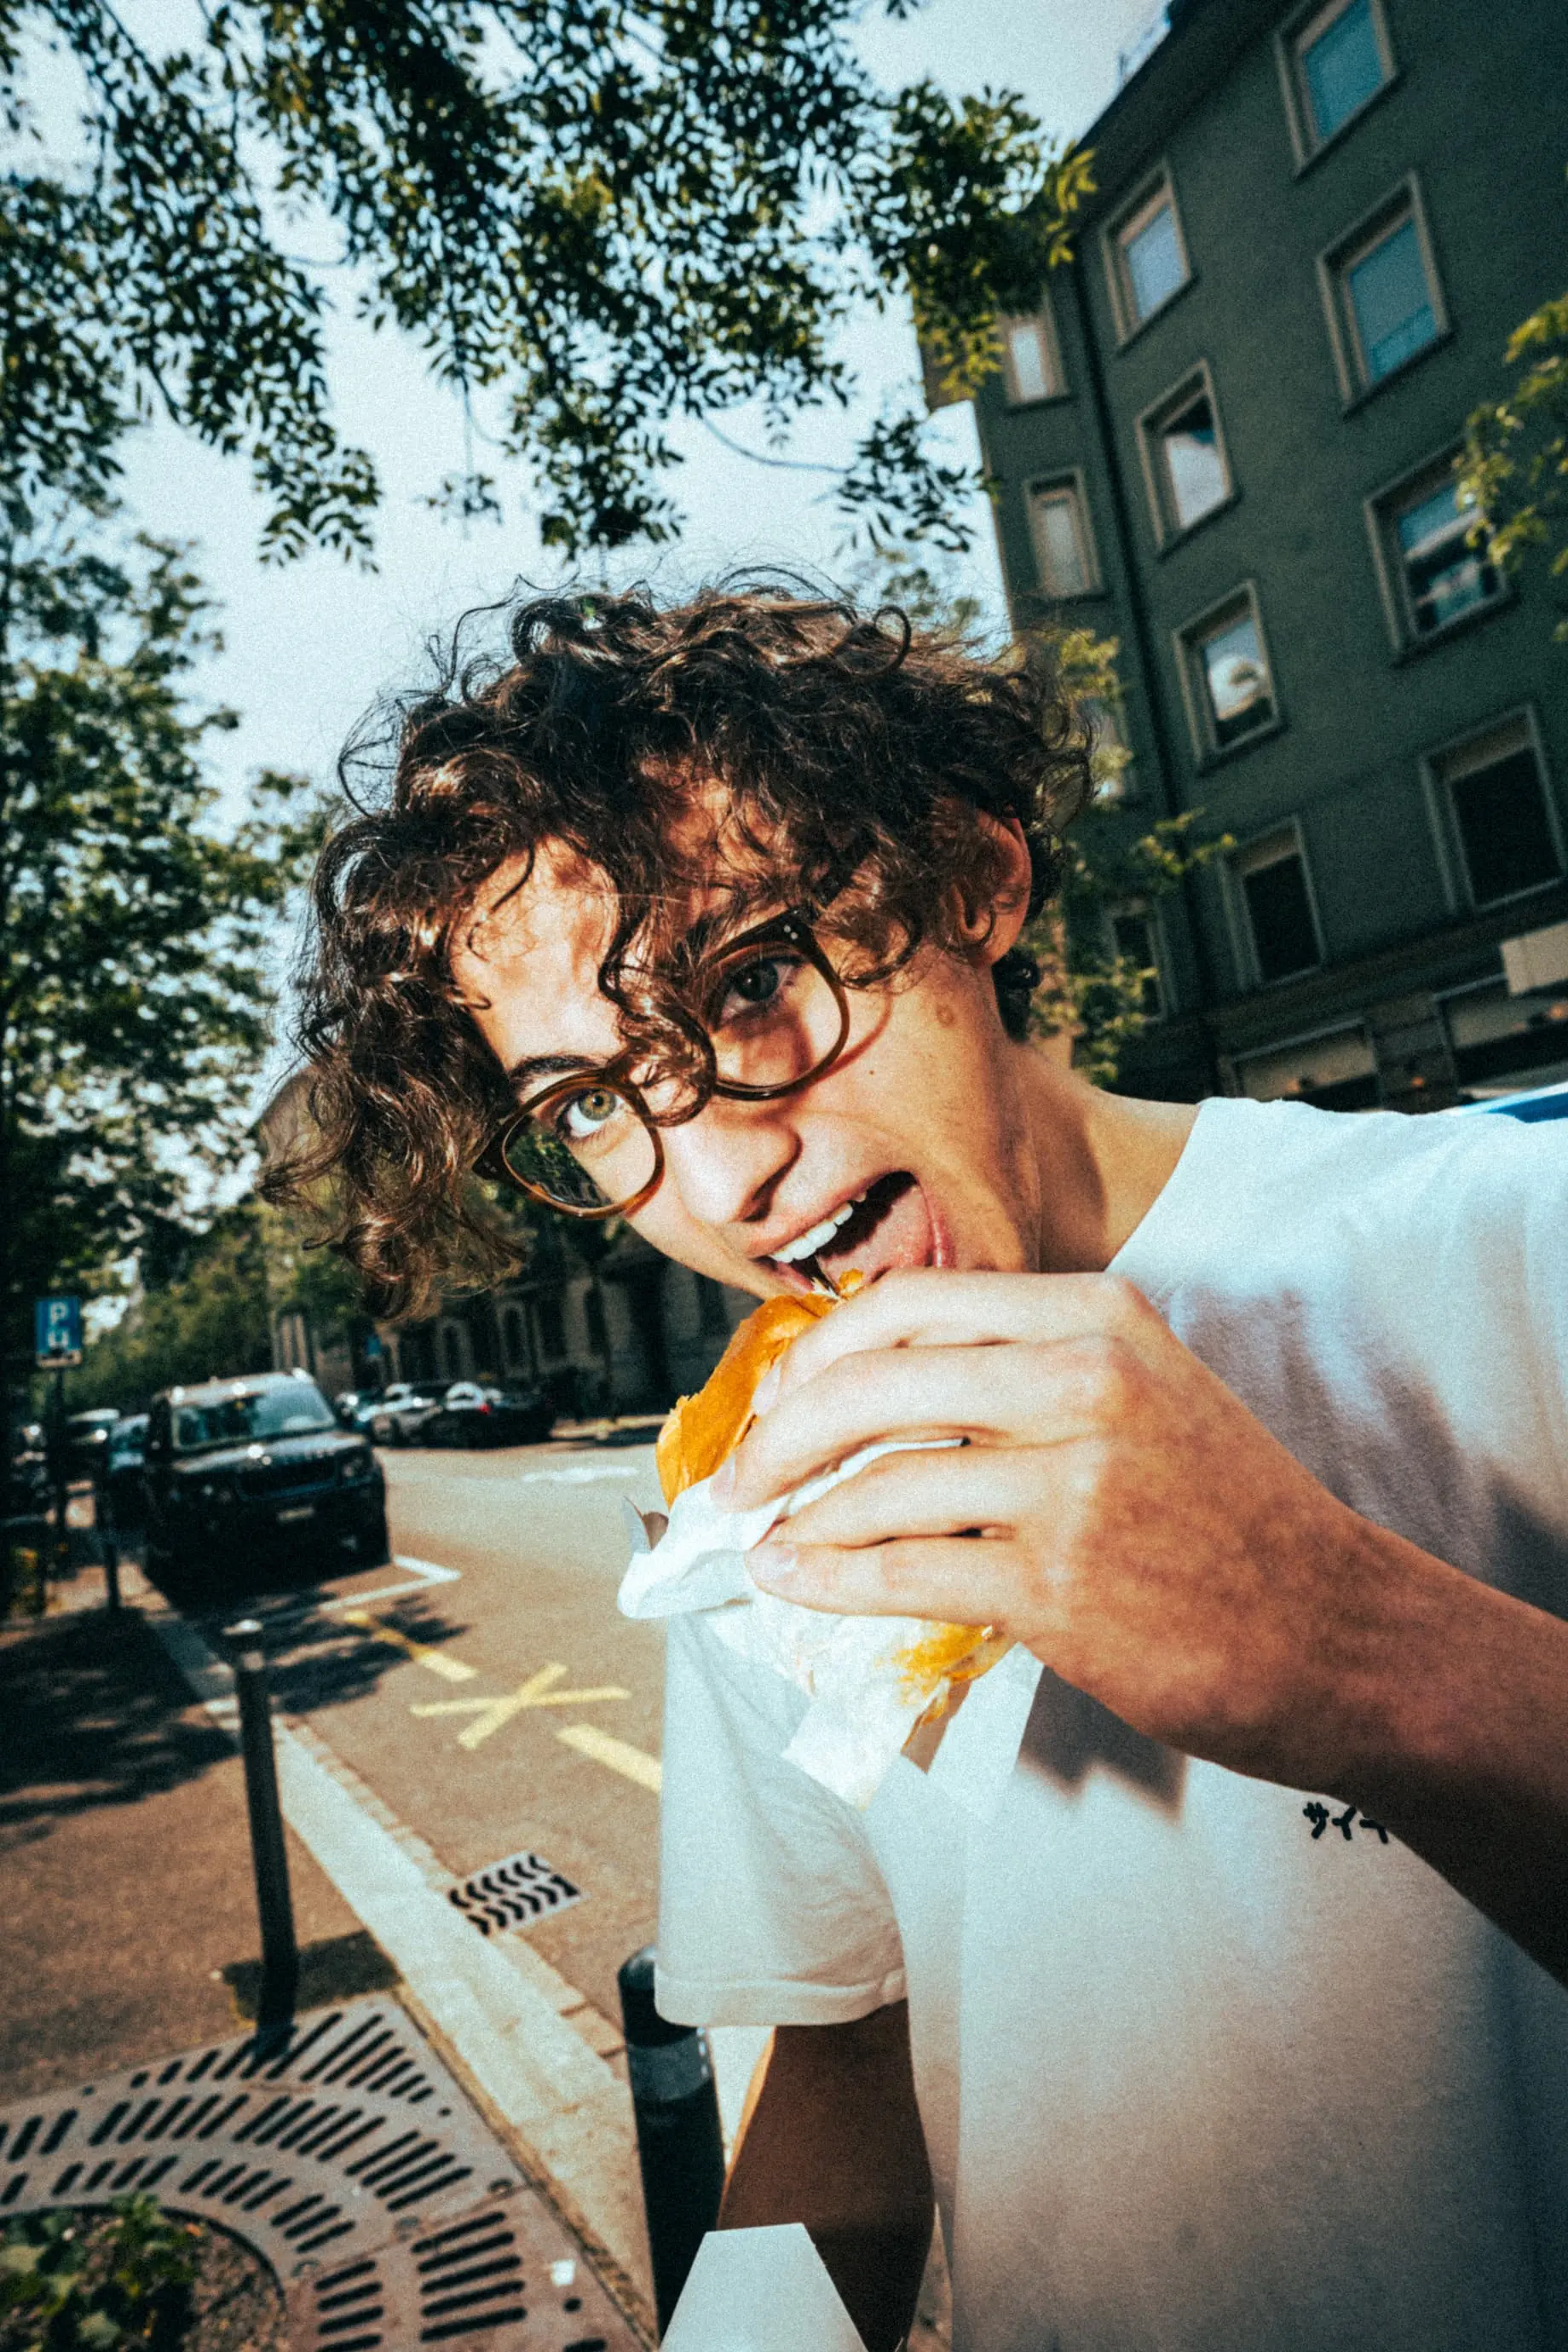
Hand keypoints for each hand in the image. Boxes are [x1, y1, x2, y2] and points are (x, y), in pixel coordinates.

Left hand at [725, 1269, 1445, 1796]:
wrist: (1336, 1630)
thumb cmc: (1227, 1518)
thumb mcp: (1144, 1390)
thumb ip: (1024, 1371)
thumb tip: (867, 1387)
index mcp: (1097, 1314)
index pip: (909, 1303)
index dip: (818, 1349)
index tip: (777, 1393)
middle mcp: (1083, 1379)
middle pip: (873, 1382)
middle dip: (781, 1432)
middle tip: (741, 1473)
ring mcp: (1073, 1482)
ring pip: (878, 1484)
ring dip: (797, 1517)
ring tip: (762, 1538)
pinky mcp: (1059, 1585)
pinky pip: (900, 1572)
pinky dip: (825, 1579)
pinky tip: (793, 1581)